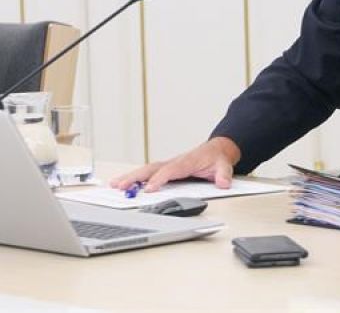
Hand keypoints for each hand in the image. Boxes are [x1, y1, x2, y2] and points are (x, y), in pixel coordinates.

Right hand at [110, 136, 240, 192]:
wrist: (217, 150)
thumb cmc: (217, 158)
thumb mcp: (224, 165)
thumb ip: (223, 175)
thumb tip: (223, 183)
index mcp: (187, 161)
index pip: (170, 171)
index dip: (159, 179)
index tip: (149, 189)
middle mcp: (174, 162)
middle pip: (152, 169)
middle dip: (136, 177)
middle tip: (121, 186)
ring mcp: (168, 165)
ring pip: (146, 170)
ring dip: (130, 177)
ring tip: (114, 185)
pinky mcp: (166, 168)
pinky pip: (148, 172)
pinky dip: (135, 177)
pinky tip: (123, 183)